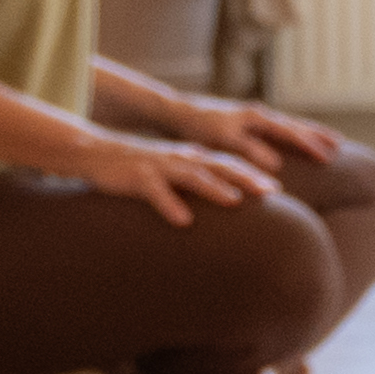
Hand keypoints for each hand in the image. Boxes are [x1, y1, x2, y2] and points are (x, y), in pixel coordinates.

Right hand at [65, 129, 278, 226]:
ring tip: (234, 201)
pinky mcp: (138, 178)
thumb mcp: (172, 171)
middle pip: (219, 166)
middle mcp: (181, 159)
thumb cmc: (140, 168)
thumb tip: (224, 198)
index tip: (277, 188)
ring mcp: (160, 167)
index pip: (228, 163)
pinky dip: (170, 205)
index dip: (252, 174)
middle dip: (246, 178)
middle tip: (271, 191)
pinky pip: (156, 193)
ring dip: (214, 188)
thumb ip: (196, 180)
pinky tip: (183, 220)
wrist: (97, 153)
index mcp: (191, 158)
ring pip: (192, 176)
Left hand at [199, 100, 349, 176]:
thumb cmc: (200, 128)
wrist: (181, 111)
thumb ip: (248, 150)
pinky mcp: (252, 120)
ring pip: (291, 124)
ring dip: (311, 133)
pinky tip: (303, 140)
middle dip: (318, 136)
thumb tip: (276, 164)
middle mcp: (261, 113)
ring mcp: (258, 115)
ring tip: (333, 142)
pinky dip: (297, 132)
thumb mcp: (223, 140)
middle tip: (341, 148)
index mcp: (257, 117)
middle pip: (297, 125)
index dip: (310, 145)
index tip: (329, 158)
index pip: (291, 132)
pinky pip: (282, 126)